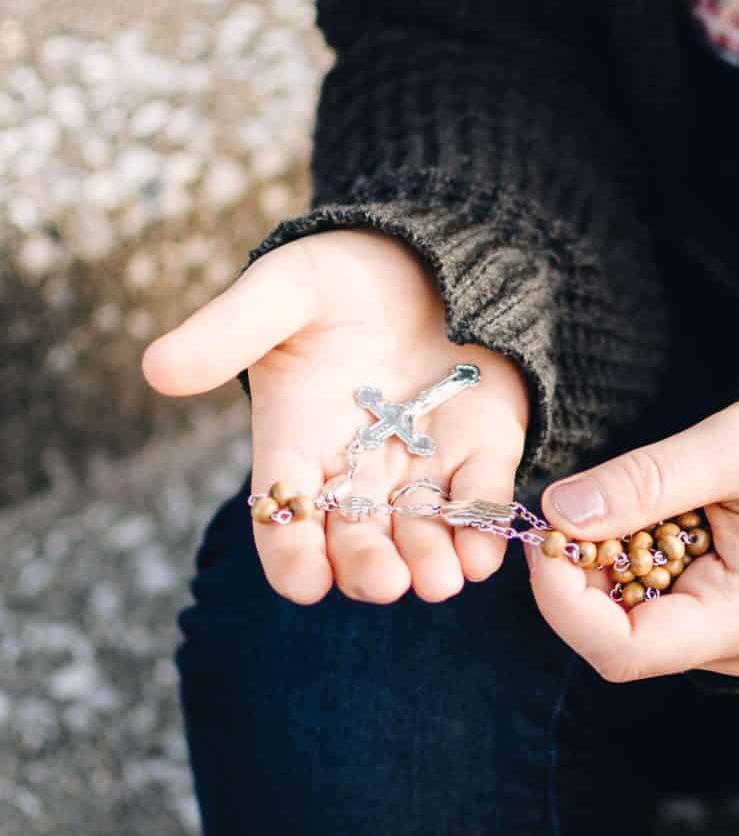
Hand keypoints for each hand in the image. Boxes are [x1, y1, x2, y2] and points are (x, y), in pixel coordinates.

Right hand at [142, 229, 529, 604]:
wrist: (425, 251)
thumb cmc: (339, 276)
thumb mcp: (282, 290)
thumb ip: (227, 330)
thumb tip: (156, 369)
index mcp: (297, 443)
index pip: (284, 517)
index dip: (292, 555)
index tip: (306, 582)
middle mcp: (357, 473)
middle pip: (355, 542)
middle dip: (369, 570)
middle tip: (387, 583)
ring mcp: (421, 469)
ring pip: (420, 536)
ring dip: (430, 564)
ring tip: (441, 580)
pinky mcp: (480, 451)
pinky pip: (480, 501)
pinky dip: (483, 529)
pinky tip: (484, 554)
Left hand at [527, 389, 738, 681]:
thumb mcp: (734, 446)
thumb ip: (646, 479)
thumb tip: (560, 510)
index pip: (620, 650)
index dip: (562, 600)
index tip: (546, 533)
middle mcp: (737, 646)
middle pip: (615, 635)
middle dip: (581, 571)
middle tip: (584, 500)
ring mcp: (731, 637)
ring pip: (631, 616)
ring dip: (608, 560)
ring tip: (647, 495)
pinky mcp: (724, 617)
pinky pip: (657, 600)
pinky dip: (636, 557)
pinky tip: (665, 511)